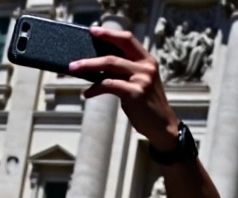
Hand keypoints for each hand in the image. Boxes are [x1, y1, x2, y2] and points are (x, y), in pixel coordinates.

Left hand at [71, 27, 179, 151]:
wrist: (163, 126)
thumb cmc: (147, 105)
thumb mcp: (141, 82)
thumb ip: (126, 71)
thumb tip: (98, 66)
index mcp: (147, 60)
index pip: (128, 39)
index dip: (110, 34)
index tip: (93, 30)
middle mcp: (146, 67)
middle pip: (114, 53)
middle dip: (91, 56)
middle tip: (74, 61)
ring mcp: (142, 79)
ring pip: (109, 66)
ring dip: (88, 67)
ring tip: (74, 70)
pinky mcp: (135, 93)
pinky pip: (109, 85)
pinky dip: (95, 89)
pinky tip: (87, 93)